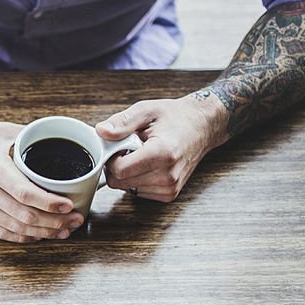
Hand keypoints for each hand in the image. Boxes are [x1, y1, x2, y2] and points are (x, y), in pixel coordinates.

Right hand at [0, 120, 83, 242]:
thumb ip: (28, 138)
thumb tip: (60, 139)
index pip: (26, 193)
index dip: (51, 203)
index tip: (69, 205)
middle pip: (25, 215)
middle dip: (55, 221)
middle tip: (75, 220)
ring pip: (16, 228)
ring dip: (43, 233)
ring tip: (63, 231)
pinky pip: (0, 232)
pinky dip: (22, 237)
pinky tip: (38, 236)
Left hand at [96, 94, 227, 201]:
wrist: (203, 126)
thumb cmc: (176, 117)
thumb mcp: (147, 110)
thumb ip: (123, 122)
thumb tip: (101, 131)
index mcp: (162, 154)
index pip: (119, 171)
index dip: (111, 159)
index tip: (117, 147)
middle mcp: (168, 175)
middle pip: (120, 182)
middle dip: (117, 166)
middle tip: (128, 149)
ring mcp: (169, 187)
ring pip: (127, 189)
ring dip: (127, 173)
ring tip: (142, 155)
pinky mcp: (169, 194)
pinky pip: (138, 192)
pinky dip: (137, 180)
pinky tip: (148, 165)